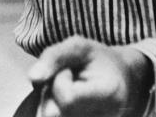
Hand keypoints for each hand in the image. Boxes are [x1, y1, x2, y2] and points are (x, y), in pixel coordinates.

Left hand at [28, 36, 151, 116]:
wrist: (122, 81)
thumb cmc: (98, 61)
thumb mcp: (79, 46)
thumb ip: (54, 57)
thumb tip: (33, 78)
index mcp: (109, 94)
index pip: (67, 99)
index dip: (59, 80)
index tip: (70, 70)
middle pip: (55, 114)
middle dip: (51, 94)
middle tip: (68, 81)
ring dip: (51, 104)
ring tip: (69, 92)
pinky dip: (55, 111)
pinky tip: (67, 105)